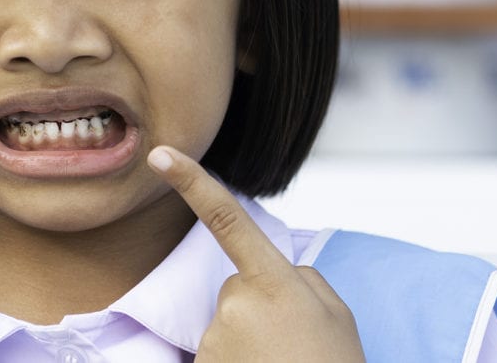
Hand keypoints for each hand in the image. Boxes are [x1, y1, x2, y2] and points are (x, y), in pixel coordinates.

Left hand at [147, 145, 365, 361]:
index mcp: (275, 283)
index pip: (228, 221)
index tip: (161, 153)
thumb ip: (302, 280)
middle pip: (237, 289)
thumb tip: (274, 275)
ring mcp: (215, 341)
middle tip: (294, 345)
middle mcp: (236, 306)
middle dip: (260, 309)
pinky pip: (218, 354)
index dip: (192, 183)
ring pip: (228, 325)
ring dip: (251, 344)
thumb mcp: (336, 315)